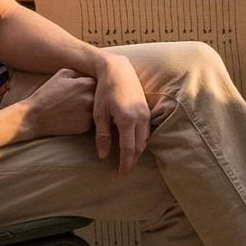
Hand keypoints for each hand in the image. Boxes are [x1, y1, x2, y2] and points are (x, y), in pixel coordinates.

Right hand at [19, 69, 96, 140]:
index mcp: (87, 83)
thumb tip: (94, 72)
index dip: (98, 83)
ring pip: (100, 109)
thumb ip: (81, 71)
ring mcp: (89, 113)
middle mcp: (91, 98)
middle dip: (99, 96)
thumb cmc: (47, 94)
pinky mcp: (86, 127)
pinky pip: (93, 120)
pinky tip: (77, 117)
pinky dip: (88, 118)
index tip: (93, 86)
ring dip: (96, 108)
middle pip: (103, 96)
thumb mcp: (63, 74)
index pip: (103, 81)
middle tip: (89, 98)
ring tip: (82, 107)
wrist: (33, 117)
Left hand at [91, 54, 152, 173]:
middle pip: (139, 147)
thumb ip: (102, 135)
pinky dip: (140, 140)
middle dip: (132, 161)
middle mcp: (140, 118)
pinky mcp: (146, 108)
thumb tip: (103, 156)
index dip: (124, 165)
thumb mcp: (99, 113)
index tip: (118, 176)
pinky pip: (146, 130)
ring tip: (126, 159)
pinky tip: (131, 143)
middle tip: (121, 171)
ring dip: (137, 151)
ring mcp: (145, 112)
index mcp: (127, 120)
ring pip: (145, 139)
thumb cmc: (104, 90)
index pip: (129, 149)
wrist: (117, 69)